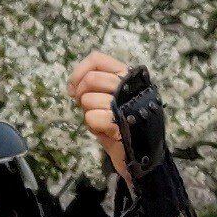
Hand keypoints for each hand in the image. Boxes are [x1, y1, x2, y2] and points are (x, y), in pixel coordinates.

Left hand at [67, 52, 130, 178]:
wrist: (142, 158)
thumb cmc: (124, 127)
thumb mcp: (111, 102)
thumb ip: (97, 88)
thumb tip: (74, 87)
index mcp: (130, 77)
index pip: (98, 59)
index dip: (80, 71)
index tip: (74, 88)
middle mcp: (131, 86)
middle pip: (92, 78)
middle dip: (82, 94)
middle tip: (85, 107)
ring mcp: (128, 103)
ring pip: (89, 98)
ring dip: (89, 113)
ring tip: (101, 122)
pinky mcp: (122, 121)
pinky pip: (93, 117)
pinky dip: (94, 126)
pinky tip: (106, 131)